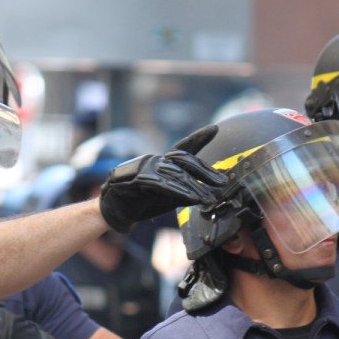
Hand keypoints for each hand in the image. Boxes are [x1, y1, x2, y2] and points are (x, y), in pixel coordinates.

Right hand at [99, 125, 226, 233]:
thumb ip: (184, 193)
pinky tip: (192, 198)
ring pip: (176, 174)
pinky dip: (180, 191)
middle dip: (205, 171)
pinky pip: (164, 184)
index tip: (215, 128)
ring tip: (209, 198)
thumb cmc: (142, 201)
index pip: (184, 148)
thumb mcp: (168, 197)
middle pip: (185, 160)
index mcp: (164, 162)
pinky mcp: (139, 179)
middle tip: (222, 182)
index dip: (199, 137)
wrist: (115, 210)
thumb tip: (204, 194)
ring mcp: (147, 167)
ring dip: (195, 187)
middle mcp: (156, 160)